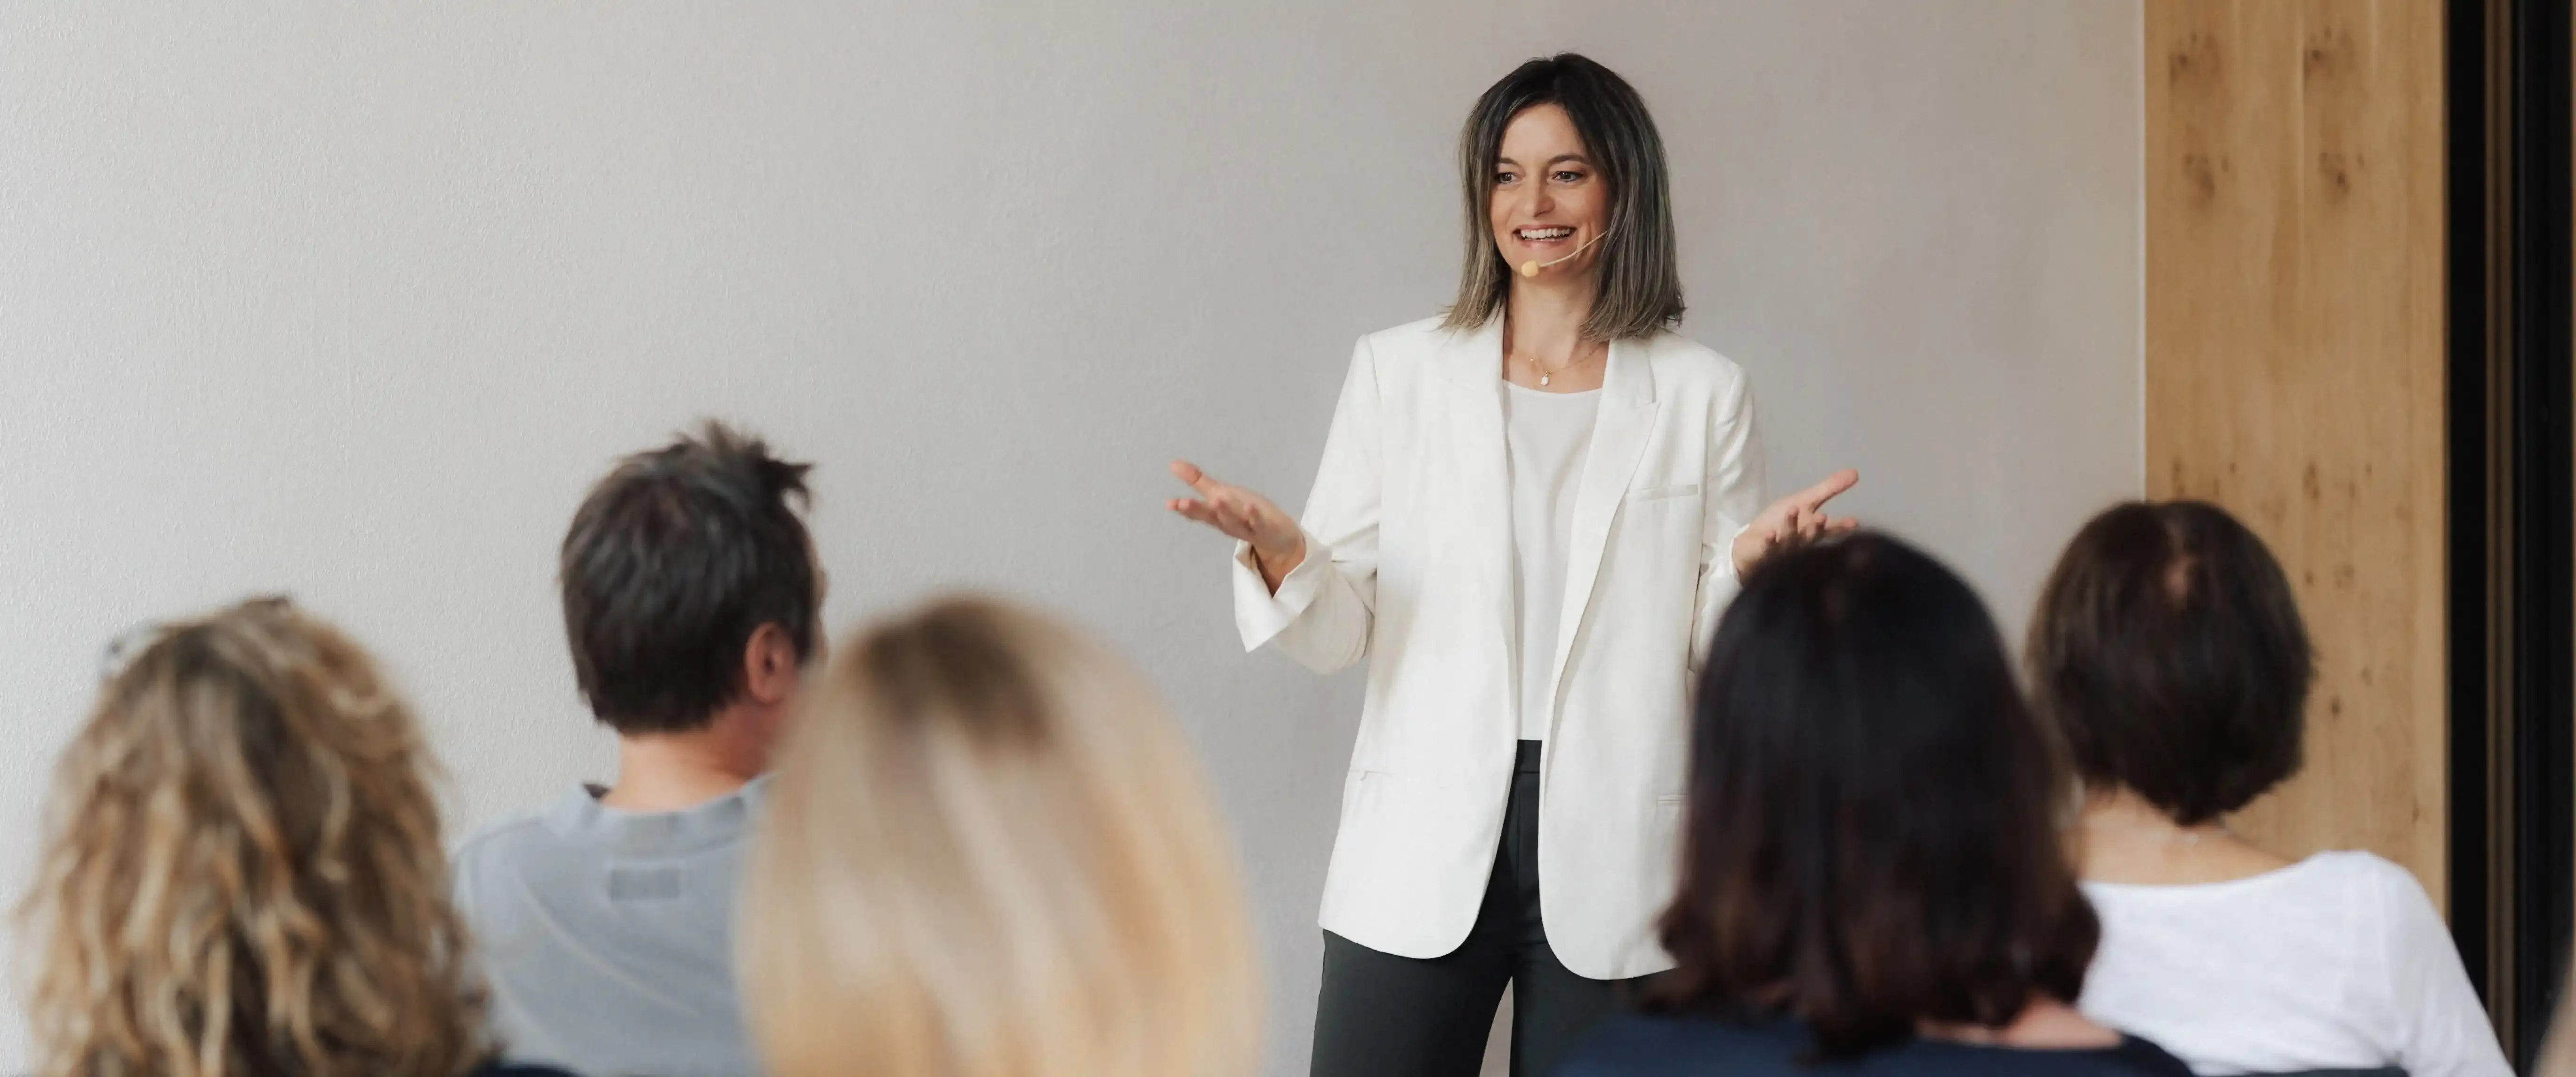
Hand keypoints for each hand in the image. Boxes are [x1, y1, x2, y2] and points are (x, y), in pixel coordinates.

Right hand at [1167, 460, 1306, 584]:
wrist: (1278, 538)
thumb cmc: (1246, 514)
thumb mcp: (1221, 494)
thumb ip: (1198, 481)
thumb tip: (1173, 464)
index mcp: (1217, 515)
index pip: (1198, 511)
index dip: (1184, 508)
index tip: (1169, 503)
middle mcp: (1229, 523)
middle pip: (1212, 517)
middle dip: (1198, 511)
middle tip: (1183, 503)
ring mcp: (1247, 527)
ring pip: (1234, 522)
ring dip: (1225, 512)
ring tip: (1216, 500)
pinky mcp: (1265, 529)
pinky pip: (1259, 523)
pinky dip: (1254, 516)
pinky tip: (1249, 507)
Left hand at [1731, 469, 1859, 575]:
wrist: (1753, 542)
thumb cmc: (1780, 520)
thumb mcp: (1805, 501)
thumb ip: (1829, 489)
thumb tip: (1855, 472)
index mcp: (1811, 529)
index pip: (1830, 527)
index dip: (1841, 525)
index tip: (1854, 522)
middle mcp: (1801, 540)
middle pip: (1811, 534)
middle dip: (1817, 526)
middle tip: (1823, 517)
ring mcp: (1783, 548)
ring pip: (1790, 538)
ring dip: (1792, 526)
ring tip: (1794, 509)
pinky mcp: (1766, 552)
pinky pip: (1769, 547)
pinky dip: (1771, 541)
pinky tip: (1771, 534)